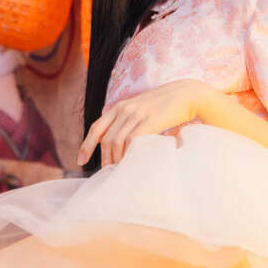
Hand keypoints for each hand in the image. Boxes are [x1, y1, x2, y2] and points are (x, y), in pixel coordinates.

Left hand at [77, 79, 207, 167]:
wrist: (186, 94)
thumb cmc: (165, 106)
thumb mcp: (141, 110)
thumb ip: (129, 123)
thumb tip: (119, 145)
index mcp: (120, 107)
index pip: (96, 127)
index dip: (86, 145)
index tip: (81, 160)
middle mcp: (124, 109)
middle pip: (106, 139)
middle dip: (104, 159)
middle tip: (107, 173)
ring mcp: (136, 114)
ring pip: (116, 142)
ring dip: (116, 159)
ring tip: (119, 171)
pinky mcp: (149, 120)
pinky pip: (132, 141)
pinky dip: (129, 154)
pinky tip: (131, 163)